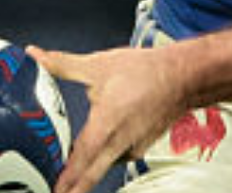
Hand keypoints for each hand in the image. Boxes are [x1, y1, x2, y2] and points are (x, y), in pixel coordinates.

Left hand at [29, 45, 191, 192]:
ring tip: (72, 178)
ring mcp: (133, 146)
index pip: (79, 163)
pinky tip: (101, 149)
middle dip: (73, 189)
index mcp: (106, 126)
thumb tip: (38, 57)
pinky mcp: (141, 145)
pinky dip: (105, 158)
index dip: (65, 181)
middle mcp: (120, 142)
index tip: (54, 190)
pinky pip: (117, 157)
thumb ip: (64, 64)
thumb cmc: (150, 71)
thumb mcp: (100, 65)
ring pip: (103, 166)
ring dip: (88, 171)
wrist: (188, 75)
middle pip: (90, 176)